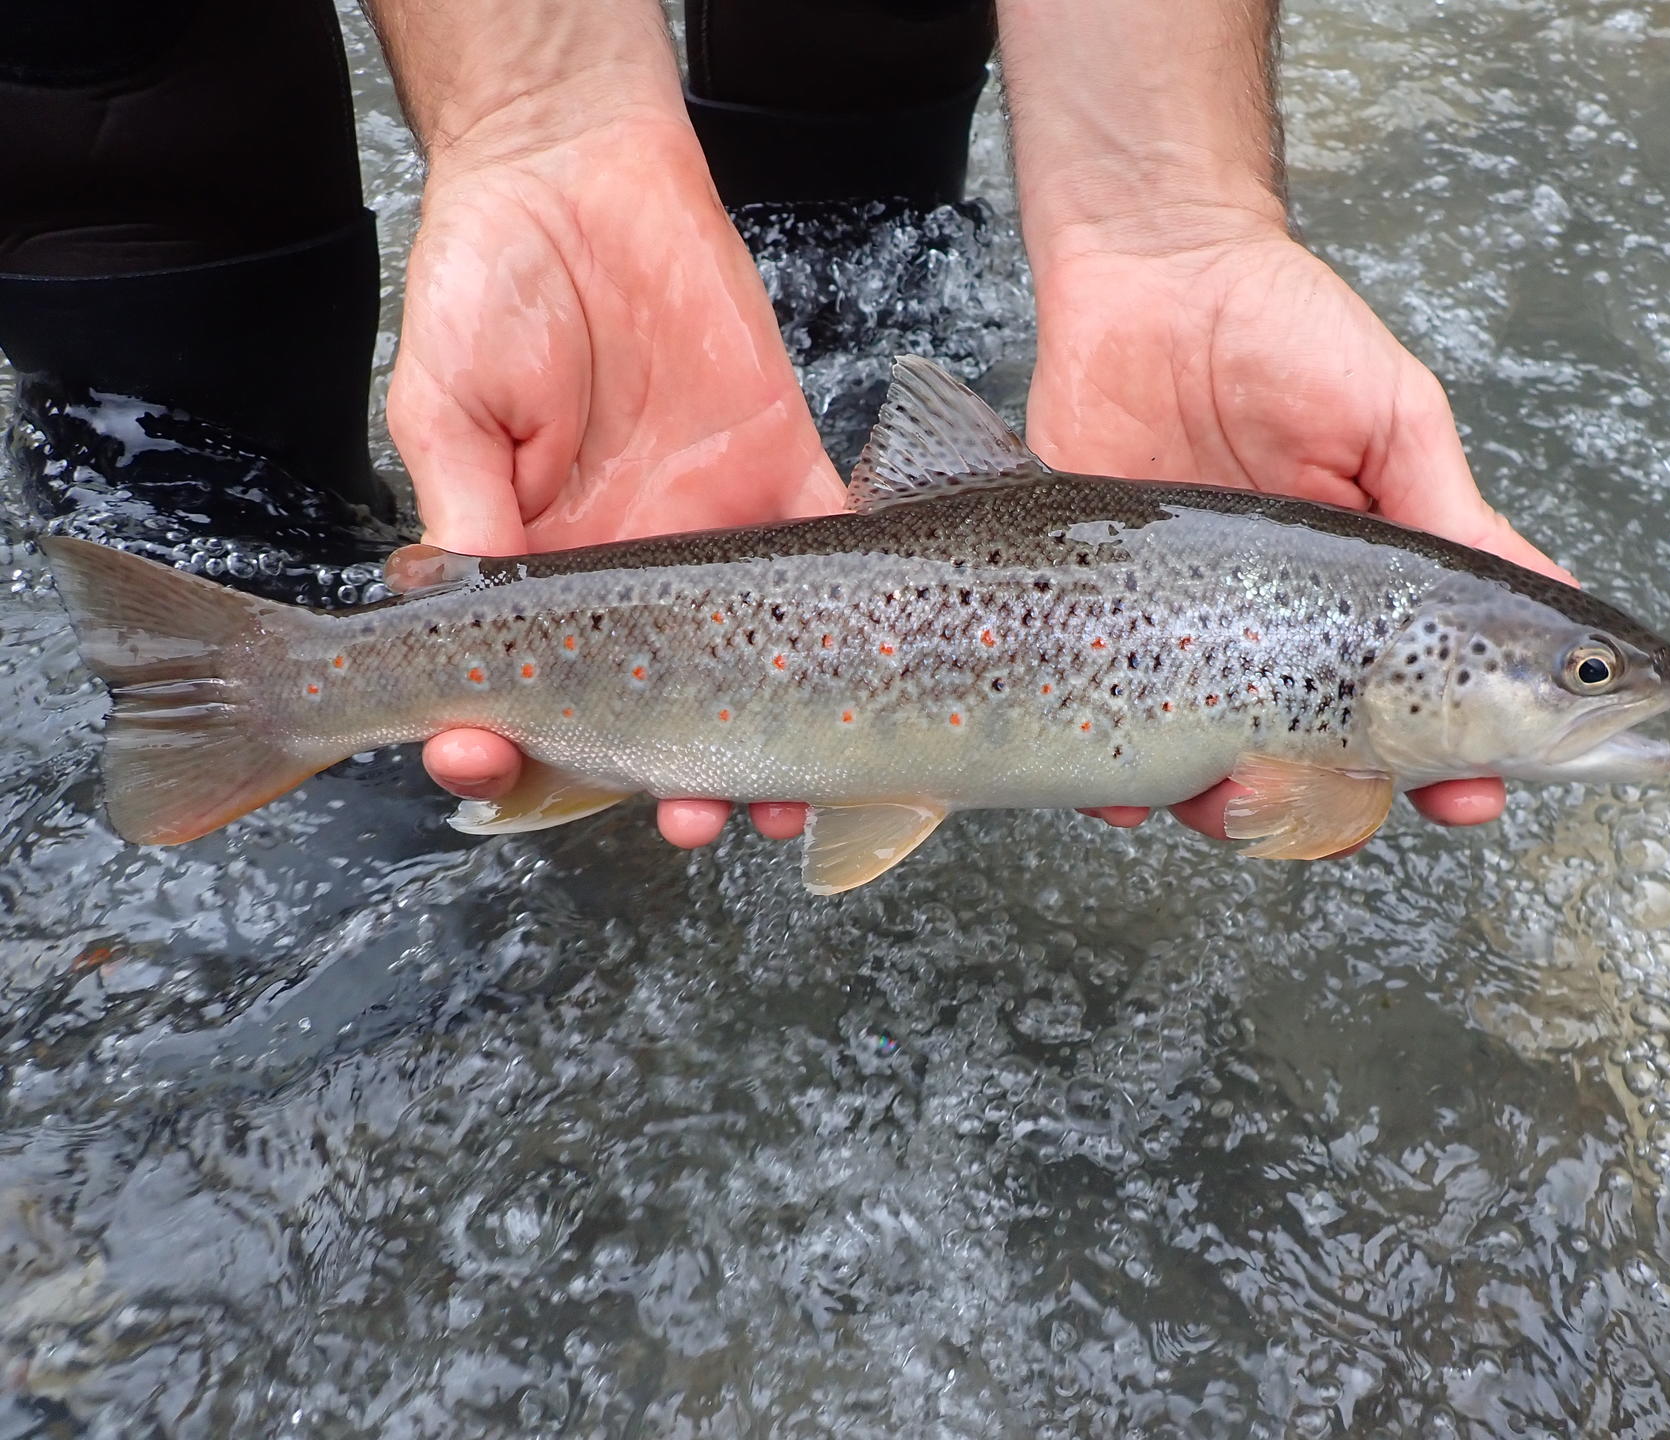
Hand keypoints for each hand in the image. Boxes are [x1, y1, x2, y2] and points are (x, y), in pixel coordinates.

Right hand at [386, 114, 839, 846]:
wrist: (581, 176)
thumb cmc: (492, 282)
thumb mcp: (446, 402)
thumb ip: (465, 507)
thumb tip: (442, 611)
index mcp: (538, 570)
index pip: (523, 689)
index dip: (507, 744)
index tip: (495, 770)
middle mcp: (632, 576)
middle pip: (651, 712)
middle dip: (661, 782)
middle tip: (680, 819)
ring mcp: (717, 540)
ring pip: (755, 679)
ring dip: (766, 755)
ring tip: (774, 809)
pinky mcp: (791, 484)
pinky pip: (836, 569)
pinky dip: (860, 639)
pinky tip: (867, 702)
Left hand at [1024, 207, 1572, 845]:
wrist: (1151, 274)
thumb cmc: (1287, 333)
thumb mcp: (1392, 416)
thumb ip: (1447, 510)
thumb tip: (1547, 598)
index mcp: (1367, 592)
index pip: (1426, 706)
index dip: (1457, 767)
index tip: (1472, 798)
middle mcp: (1283, 629)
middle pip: (1322, 764)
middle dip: (1336, 810)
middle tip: (1337, 807)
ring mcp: (1191, 633)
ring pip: (1219, 769)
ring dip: (1229, 811)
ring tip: (1230, 800)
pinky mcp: (1102, 620)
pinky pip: (1106, 730)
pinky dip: (1113, 782)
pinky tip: (1119, 794)